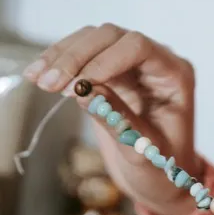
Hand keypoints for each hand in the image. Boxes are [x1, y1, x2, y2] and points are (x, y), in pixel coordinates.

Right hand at [23, 24, 199, 214]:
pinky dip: (58, 62)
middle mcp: (155, 60)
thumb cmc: (160, 169)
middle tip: (49, 84)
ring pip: (92, 39)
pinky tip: (37, 75)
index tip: (79, 82)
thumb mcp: (144, 152)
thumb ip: (119, 121)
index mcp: (175, 75)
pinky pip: (82, 54)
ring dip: (61, 57)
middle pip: (111, 37)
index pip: (138, 48)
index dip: (106, 59)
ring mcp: (132, 62)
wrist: (157, 177)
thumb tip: (83, 91)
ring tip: (37, 79)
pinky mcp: (110, 69)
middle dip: (77, 58)